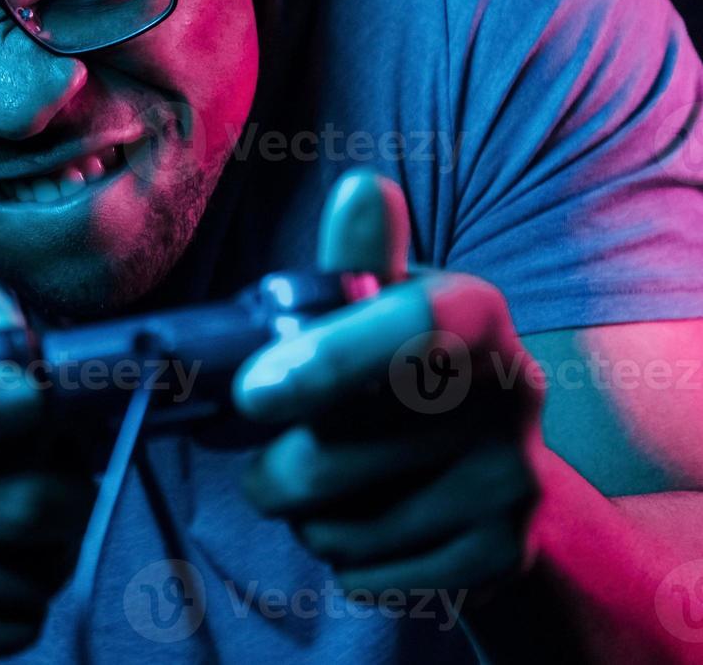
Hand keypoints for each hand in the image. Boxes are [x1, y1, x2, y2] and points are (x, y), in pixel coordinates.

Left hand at [233, 169, 543, 602]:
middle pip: (336, 456)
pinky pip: (364, 575)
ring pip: (338, 525)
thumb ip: (355, 265)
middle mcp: (513, 395)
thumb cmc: (402, 374)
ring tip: (329, 487)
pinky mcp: (500, 557)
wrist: (492, 480)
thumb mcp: (379, 311)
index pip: (418, 324)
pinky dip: (341, 558)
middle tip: (268, 460)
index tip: (251, 392)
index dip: (328, 358)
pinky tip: (368, 523)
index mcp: (478, 316)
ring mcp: (513, 484)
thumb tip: (361, 188)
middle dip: (271, 470)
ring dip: (303, 515)